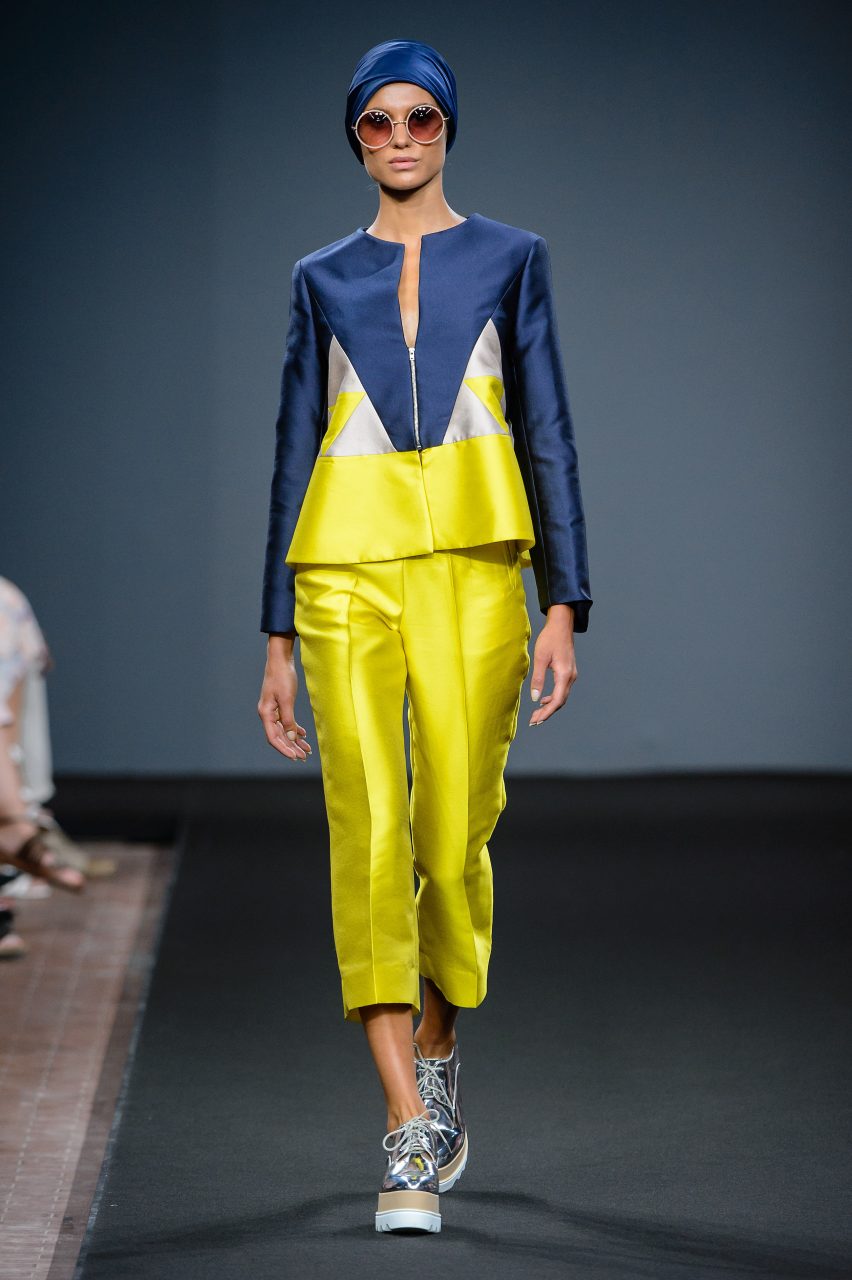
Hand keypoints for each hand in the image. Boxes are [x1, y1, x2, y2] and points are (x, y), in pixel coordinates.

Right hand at [258, 636, 312, 761]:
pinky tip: (303, 734)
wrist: (280, 660)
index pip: (273, 738)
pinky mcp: (279, 705)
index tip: (295, 757)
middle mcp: (267, 714)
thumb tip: (291, 737)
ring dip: (294, 740)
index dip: (284, 749)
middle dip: (291, 747)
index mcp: (266, 713)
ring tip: (306, 749)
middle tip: (304, 756)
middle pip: (279, 736)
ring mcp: (273, 710)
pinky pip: (286, 722)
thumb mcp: (286, 699)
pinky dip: (294, 729)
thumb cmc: (282, 677)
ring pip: (284, 730)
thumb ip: (288, 719)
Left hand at [528, 605, 577, 726]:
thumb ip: (538, 679)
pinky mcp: (569, 672)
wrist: (561, 626)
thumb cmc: (549, 639)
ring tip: (537, 713)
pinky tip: (543, 700)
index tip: (536, 720)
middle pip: (560, 702)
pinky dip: (553, 698)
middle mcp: (571, 677)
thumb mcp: (540, 659)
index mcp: (564, 675)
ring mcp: (571, 675)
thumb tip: (536, 699)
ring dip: (550, 706)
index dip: (546, 713)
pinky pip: (562, 690)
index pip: (557, 701)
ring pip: (562, 697)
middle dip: (547, 713)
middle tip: (533, 721)